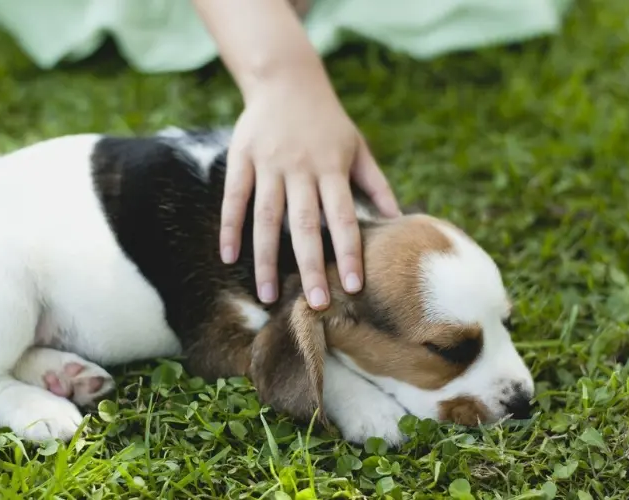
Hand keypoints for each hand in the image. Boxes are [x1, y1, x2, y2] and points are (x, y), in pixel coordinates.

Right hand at [219, 75, 399, 309]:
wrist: (285, 78)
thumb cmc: (327, 120)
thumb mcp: (357, 147)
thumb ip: (376, 184)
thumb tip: (400, 221)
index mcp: (331, 168)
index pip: (343, 218)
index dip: (348, 252)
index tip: (353, 287)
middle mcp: (300, 169)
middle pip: (305, 225)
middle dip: (310, 267)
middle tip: (315, 304)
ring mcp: (268, 164)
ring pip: (266, 218)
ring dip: (266, 259)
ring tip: (267, 296)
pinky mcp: (242, 158)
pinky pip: (234, 198)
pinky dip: (230, 227)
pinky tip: (228, 257)